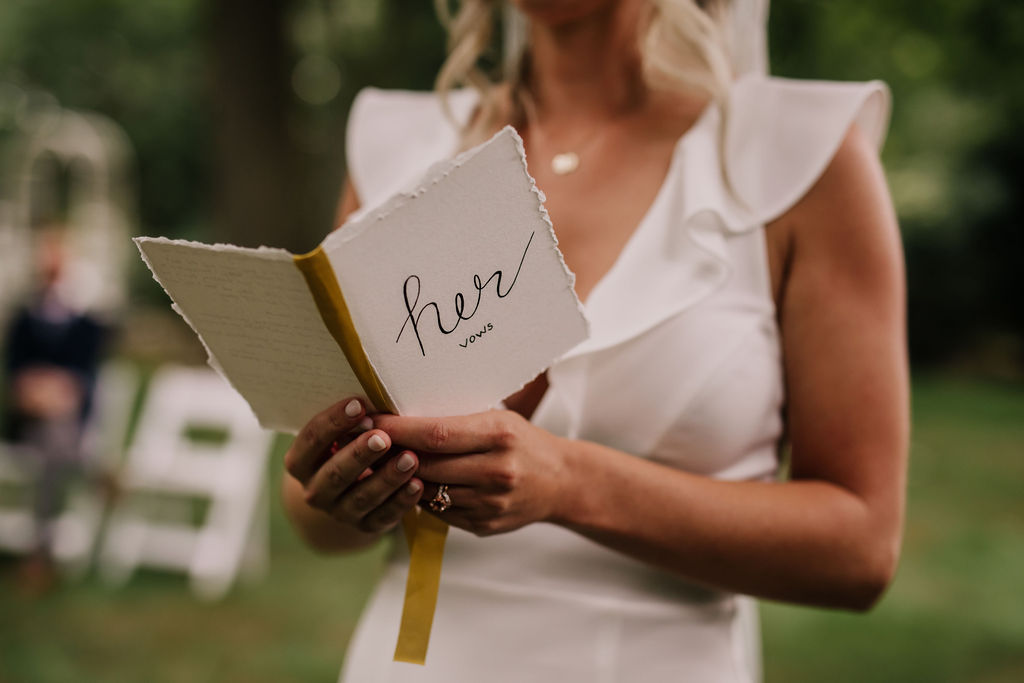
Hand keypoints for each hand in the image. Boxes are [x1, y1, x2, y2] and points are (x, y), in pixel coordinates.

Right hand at [283, 397, 423, 533]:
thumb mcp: (342, 433)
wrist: (350, 490)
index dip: (334, 422)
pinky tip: (417, 484)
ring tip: (410, 458)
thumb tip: (377, 393)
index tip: (359, 404)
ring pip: (362, 496)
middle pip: (335, 473)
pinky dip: (401, 501)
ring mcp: (339, 512)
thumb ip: (353, 420)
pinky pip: (383, 516)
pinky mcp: (365, 526)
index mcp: (301, 462)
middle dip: (360, 454)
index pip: (312, 440)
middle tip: (383, 437)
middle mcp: (315, 491)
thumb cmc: (349, 445)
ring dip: (387, 477)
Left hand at [373, 410, 569, 536]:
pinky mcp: (484, 526)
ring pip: (428, 492)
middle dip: (391, 454)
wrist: (561, 482)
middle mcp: (496, 471)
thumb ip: (457, 420)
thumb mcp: (498, 419)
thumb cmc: (522, 441)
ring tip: (382, 464)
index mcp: (499, 435)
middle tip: (365, 442)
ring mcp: (490, 503)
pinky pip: (439, 511)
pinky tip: (415, 484)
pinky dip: (424, 497)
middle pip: (427, 465)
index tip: (372, 420)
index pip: (437, 434)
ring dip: (402, 479)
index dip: (399, 429)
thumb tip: (402, 414)